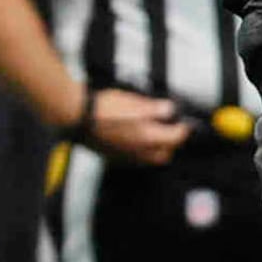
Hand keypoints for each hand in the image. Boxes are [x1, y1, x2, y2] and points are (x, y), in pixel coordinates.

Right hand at [76, 88, 191, 165]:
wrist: (77, 117)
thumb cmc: (103, 109)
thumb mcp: (134, 101)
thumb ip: (156, 108)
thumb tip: (169, 110)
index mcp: (148, 137)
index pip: (175, 138)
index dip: (183, 129)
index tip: (184, 123)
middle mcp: (138, 152)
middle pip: (164, 154)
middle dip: (171, 144)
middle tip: (172, 131)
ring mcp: (125, 156)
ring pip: (149, 159)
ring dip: (156, 150)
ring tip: (155, 136)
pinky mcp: (113, 157)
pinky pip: (134, 160)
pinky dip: (141, 152)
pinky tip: (136, 140)